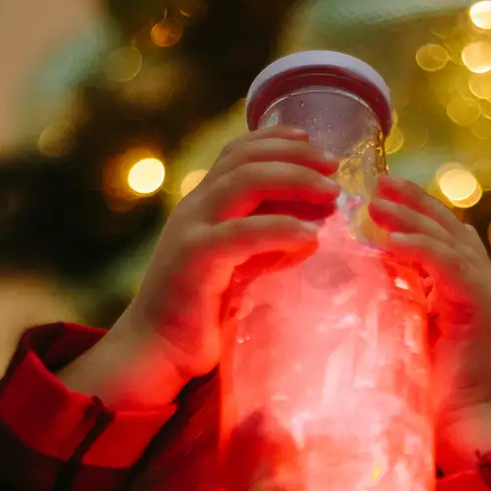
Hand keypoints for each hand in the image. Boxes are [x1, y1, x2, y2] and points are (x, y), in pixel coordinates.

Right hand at [119, 126, 339, 380]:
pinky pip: (243, 232)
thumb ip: (264, 242)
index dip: (277, 139)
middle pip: (246, 158)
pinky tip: (311, 236)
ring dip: (295, 180)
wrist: (156, 351)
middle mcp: (194, 207)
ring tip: (331, 194)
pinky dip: (282, 228)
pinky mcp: (194, 259)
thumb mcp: (238, 267)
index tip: (316, 144)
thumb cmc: (202, 314)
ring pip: (244, 182)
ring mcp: (191, 229)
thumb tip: (312, 224)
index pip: (238, 152)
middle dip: (296, 155)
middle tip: (335, 167)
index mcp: (202, 203)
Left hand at [368, 175, 490, 468]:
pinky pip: (448, 262)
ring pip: (448, 236)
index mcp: (469, 290)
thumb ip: (392, 308)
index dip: (410, 210)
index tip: (372, 192)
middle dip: (409, 200)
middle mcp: (485, 284)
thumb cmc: (425, 400)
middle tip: (371, 179)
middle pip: (448, 225)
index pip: (443, 235)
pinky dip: (416, 243)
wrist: (462, 438)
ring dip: (407, 214)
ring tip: (371, 198)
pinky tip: (386, 233)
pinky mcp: (484, 306)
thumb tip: (348, 287)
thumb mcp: (403, 340)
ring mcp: (490, 293)